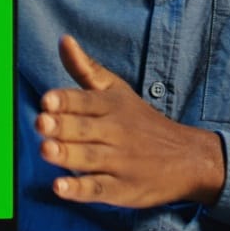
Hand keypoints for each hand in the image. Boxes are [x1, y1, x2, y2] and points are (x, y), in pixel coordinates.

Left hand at [36, 35, 224, 207]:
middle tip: (41, 122)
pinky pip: (98, 190)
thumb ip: (86, 68)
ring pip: (89, 158)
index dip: (65, 100)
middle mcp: (116, 132)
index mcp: (112, 106)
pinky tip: (60, 188)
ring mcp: (119, 162)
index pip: (85, 100)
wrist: (188, 158)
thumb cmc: (142, 122)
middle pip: (85, 128)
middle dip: (62, 126)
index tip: (47, 100)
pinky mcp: (122, 190)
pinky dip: (79, 190)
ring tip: (46, 150)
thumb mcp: (118, 90)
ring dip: (67, 155)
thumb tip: (63, 40)